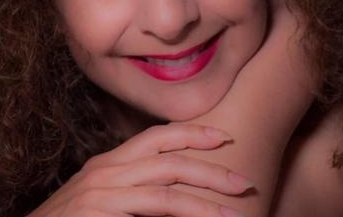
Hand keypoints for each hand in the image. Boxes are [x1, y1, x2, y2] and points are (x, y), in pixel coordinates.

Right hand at [27, 123, 252, 216]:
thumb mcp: (99, 201)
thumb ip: (130, 192)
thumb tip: (171, 196)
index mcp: (108, 164)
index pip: (156, 137)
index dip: (191, 133)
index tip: (222, 137)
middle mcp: (105, 171)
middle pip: (168, 158)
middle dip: (210, 168)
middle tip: (243, 183)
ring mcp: (101, 191)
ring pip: (166, 189)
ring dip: (205, 202)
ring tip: (235, 212)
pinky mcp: (99, 210)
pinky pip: (151, 209)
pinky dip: (182, 215)